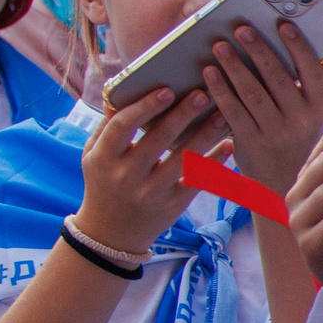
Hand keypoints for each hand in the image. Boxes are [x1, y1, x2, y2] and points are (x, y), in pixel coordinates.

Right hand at [77, 85, 225, 253]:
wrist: (111, 233)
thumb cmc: (104, 182)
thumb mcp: (93, 155)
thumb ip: (107, 126)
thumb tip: (120, 89)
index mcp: (103, 157)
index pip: (123, 126)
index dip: (145, 107)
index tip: (167, 90)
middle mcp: (127, 175)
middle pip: (158, 140)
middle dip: (182, 114)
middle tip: (203, 94)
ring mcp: (152, 192)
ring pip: (183, 159)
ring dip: (206, 135)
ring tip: (221, 114)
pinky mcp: (173, 205)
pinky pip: (197, 180)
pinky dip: (214, 162)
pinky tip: (228, 144)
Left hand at [201, 21, 322, 196]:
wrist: (282, 184)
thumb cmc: (297, 140)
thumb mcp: (315, 116)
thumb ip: (318, 84)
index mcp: (319, 108)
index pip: (312, 72)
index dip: (298, 47)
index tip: (283, 25)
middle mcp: (301, 121)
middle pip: (278, 78)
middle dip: (258, 50)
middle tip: (240, 29)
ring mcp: (275, 133)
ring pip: (252, 93)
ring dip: (234, 67)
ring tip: (219, 46)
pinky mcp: (251, 142)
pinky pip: (233, 111)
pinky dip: (220, 90)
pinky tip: (209, 73)